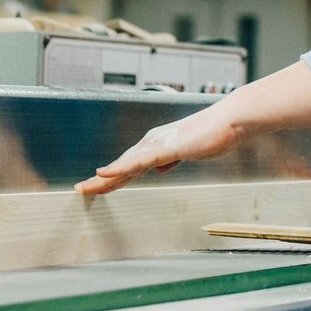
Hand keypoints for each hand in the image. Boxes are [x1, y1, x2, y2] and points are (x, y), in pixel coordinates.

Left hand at [75, 107, 241, 194]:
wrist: (230, 121)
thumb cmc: (214, 134)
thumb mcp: (188, 152)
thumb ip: (172, 159)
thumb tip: (159, 169)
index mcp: (157, 145)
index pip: (129, 165)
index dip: (111, 177)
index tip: (95, 187)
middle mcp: (152, 143)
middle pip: (121, 165)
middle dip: (100, 181)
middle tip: (80, 190)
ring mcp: (158, 145)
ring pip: (125, 165)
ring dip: (104, 178)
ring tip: (85, 187)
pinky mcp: (167, 147)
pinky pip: (139, 161)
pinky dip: (120, 167)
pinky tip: (105, 173)